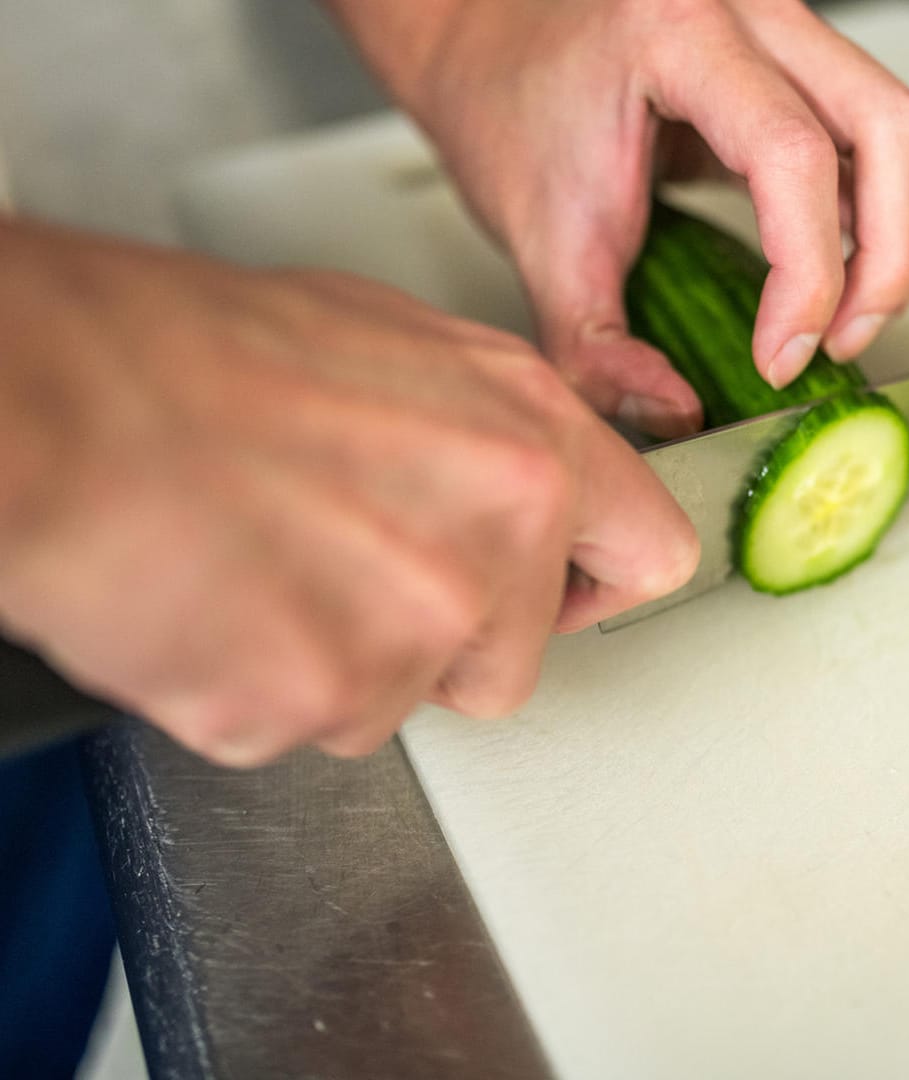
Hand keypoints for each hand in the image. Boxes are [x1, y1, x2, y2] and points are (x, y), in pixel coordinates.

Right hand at [0, 218, 696, 766]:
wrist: (65, 403)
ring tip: (264, 566)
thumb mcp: (396, 346)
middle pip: (515, 662)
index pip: (651, 553)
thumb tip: (519, 479)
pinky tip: (218, 603)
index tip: (571, 591)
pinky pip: (305, 726)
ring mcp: (412, 634)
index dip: (599, 583)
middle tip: (351, 570)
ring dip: (339, 661)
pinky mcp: (320, 703)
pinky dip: (258, 688)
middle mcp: (497, 544)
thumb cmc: (197, 355)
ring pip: (400, 701)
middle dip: (444, 642)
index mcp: (531, 445)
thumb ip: (488, 432)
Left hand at [326, 0, 908, 434]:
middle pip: (893, 130)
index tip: (781, 358)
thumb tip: (674, 410)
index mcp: (674, 33)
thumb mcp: (536, 240)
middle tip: (840, 342)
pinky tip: (838, 273)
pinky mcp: (804, 62)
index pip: (792, 157)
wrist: (491, 38)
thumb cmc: (507, 104)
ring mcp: (787, 27)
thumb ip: (595, 346)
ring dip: (900, 243)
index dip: (807, 278)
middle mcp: (749, 11)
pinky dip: (883, 217)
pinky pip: (885, 137)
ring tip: (845, 318)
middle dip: (890, 262)